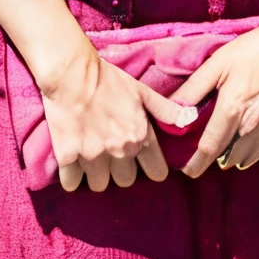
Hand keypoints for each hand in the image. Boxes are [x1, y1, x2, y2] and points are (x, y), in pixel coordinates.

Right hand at [41, 43, 196, 191]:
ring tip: (88, 159)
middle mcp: (119, 150)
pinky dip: (70, 177)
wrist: (70, 73)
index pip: (157, 172)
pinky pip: (71, 183)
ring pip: (99, 184)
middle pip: (125, 181)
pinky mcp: (67, 157)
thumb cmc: (107, 79)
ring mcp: (92, 156)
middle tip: (110, 157)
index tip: (143, 164)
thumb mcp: (141, 91)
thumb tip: (190, 119)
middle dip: (119, 171)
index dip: (150, 169)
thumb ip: (165, 110)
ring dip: (94, 175)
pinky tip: (70, 164)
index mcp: (140, 136)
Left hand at [177, 2, 258, 178]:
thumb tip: (173, 109)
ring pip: (248, 158)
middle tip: (209, 140)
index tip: (187, 171)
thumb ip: (195, 88)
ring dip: (235, 153)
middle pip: (227, 156)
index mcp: (234, 107)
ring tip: (231, 136)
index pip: (210, 147)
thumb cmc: (257, 48)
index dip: (196, 163)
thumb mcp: (219, 61)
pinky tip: (255, 135)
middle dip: (215, 154)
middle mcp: (255, 125)